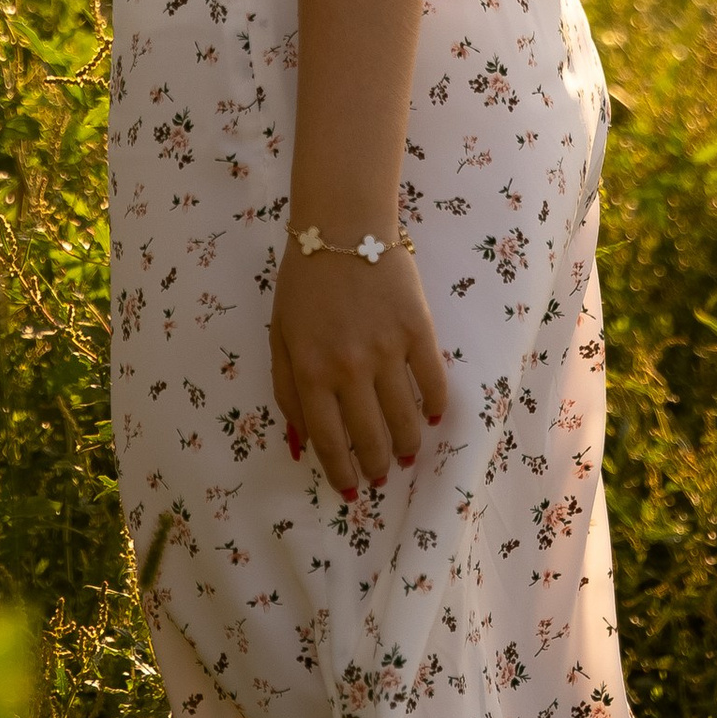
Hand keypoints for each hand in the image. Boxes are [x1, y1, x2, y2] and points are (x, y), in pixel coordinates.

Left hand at [270, 241, 447, 499]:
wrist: (341, 227)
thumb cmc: (304, 283)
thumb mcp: (280, 336)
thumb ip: (287, 391)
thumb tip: (303, 443)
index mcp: (311, 371)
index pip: (330, 441)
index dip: (341, 473)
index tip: (350, 489)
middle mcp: (350, 368)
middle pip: (371, 438)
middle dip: (376, 467)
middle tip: (380, 475)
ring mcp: (387, 350)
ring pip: (406, 420)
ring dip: (407, 447)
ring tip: (405, 454)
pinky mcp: (418, 330)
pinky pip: (434, 382)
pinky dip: (436, 407)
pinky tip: (432, 418)